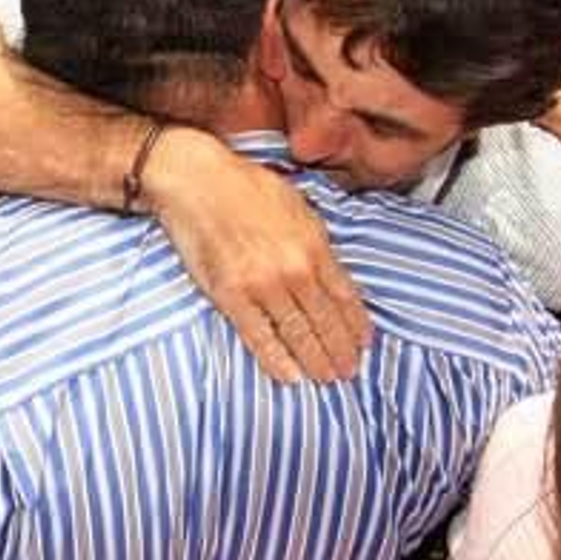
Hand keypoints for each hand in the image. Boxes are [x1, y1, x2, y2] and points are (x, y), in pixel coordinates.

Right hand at [148, 130, 371, 381]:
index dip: (356, 325)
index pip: (345, 297)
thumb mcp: (296, 207)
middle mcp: (294, 269)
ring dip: (316, 361)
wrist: (196, 181)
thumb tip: (327, 273)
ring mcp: (262, 285)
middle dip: (341, 351)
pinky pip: (259, 336)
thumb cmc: (244, 186)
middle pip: (326, 321)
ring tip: (327, 379)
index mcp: (314, 245)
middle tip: (349, 372)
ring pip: (298, 334)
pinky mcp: (231, 295)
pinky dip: (276, 360)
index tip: (364, 344)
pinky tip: (290, 376)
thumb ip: (316, 242)